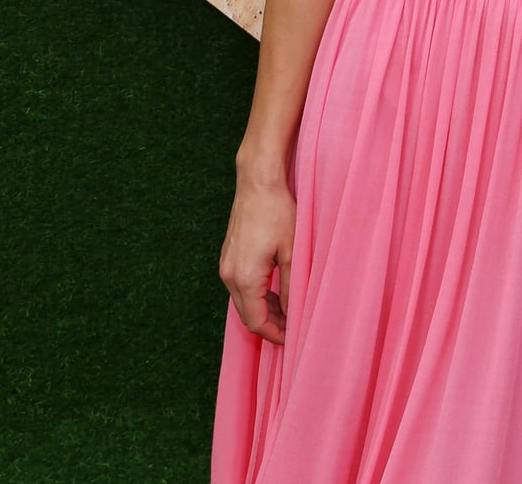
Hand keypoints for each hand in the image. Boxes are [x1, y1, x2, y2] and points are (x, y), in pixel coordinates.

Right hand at [220, 172, 296, 342]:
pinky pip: (240, 286)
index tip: (293, 338)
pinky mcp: (229, 256)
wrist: (258, 183)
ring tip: (289, 310)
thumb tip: (295, 312)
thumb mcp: (293, 252)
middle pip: (247, 314)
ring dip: (264, 309)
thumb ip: (292, 286)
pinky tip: (276, 291)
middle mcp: (229, 275)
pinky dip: (257, 294)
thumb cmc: (278, 213)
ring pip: (243, 301)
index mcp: (244, 278)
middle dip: (270, 324)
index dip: (274, 334)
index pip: (256, 322)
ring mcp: (226, 265)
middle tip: (294, 326)